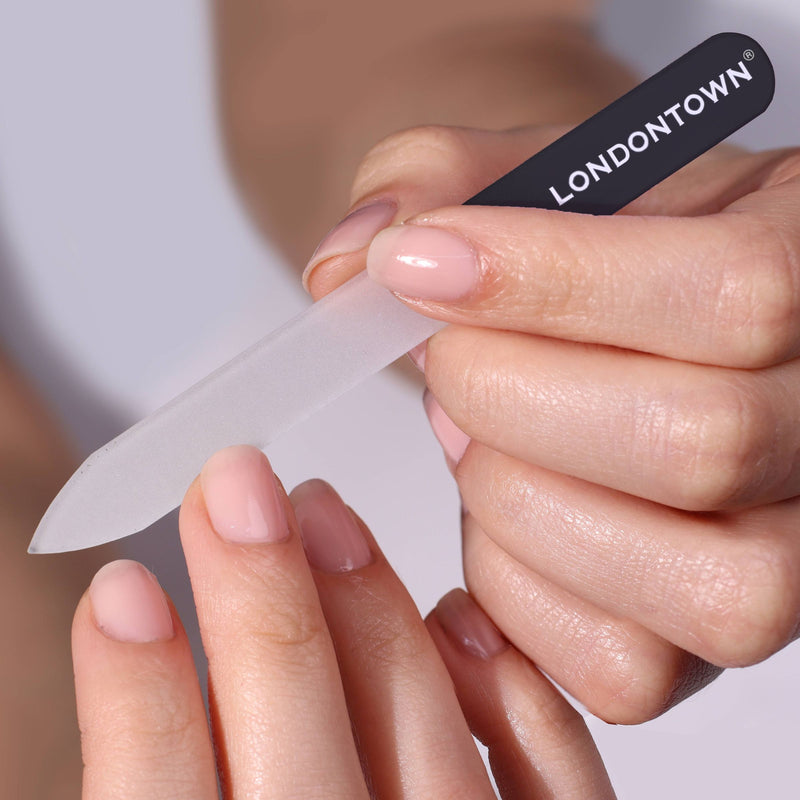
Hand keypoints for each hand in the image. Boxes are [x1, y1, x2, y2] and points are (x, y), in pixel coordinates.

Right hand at [72, 445, 613, 797]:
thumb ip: (167, 784)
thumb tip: (149, 676)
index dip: (133, 700)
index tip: (119, 590)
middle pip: (295, 752)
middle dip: (254, 601)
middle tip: (230, 484)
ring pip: (421, 741)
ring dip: (364, 610)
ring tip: (318, 508)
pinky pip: (552, 786)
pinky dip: (507, 695)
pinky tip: (456, 613)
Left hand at [302, 125, 799, 723]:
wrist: (621, 317)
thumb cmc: (589, 247)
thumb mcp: (524, 171)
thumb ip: (433, 179)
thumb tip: (346, 270)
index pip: (734, 294)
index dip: (546, 283)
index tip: (414, 265)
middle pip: (698, 444)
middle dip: (511, 400)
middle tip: (445, 364)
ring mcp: (791, 550)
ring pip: (693, 584)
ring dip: (520, 503)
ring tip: (471, 438)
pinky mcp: (715, 629)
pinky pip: (629, 669)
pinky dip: (520, 593)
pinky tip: (493, 515)